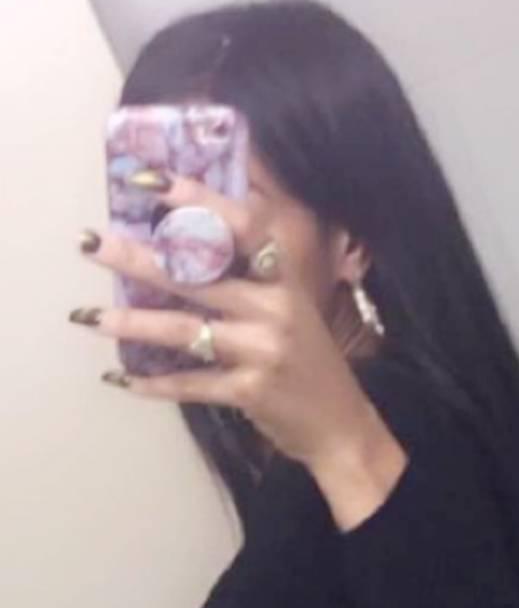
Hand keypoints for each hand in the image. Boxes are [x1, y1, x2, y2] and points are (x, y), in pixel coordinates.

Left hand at [72, 174, 378, 472]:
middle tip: (90, 244)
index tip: (150, 181)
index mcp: (284, 279)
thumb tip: (185, 248)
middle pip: (196, 275)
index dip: (196, 200)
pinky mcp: (251, 391)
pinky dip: (155, 384)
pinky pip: (191, 384)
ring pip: (185, 330)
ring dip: (132, 323)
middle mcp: (274, 308)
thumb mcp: (292, 308)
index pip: (239, 226)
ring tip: (89, 316)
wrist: (341, 426)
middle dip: (137, 258)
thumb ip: (251, 277)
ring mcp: (263, 351)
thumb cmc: (309, 362)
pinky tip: (122, 380)